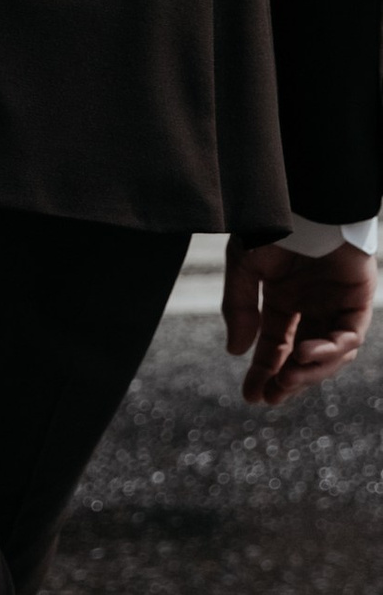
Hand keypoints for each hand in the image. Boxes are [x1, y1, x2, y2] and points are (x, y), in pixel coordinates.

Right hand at [223, 235, 375, 408]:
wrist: (304, 198)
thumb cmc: (272, 224)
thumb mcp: (243, 266)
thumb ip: (241, 307)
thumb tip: (235, 351)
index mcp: (283, 299)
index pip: (276, 346)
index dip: (265, 372)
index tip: (252, 396)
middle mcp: (311, 305)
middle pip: (303, 356)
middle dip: (289, 380)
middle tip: (272, 396)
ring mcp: (336, 303)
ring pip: (330, 353)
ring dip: (312, 370)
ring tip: (290, 376)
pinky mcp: (358, 298)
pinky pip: (351, 335)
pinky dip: (333, 349)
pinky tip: (310, 353)